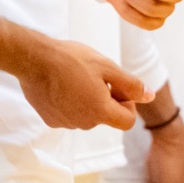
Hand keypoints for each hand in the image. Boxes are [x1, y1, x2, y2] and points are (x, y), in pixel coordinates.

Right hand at [15, 39, 145, 131]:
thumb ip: (131, 84)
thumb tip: (150, 96)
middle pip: (106, 116)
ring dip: (87, 99)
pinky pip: (68, 114)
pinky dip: (69, 102)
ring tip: (74, 76)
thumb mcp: (106, 66)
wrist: (32, 59)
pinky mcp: (51, 120)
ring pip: (87, 115)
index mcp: (101, 111)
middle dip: (106, 98)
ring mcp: (66, 123)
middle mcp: (84, 123)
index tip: (115, 86)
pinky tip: (61, 84)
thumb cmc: (71, 59)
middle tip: (93, 75)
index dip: (127, 103)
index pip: (127, 120)